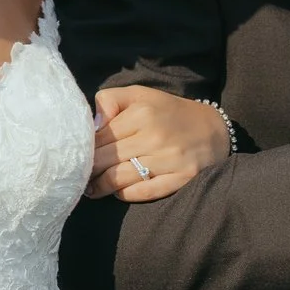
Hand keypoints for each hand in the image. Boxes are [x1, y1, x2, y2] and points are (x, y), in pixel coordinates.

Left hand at [88, 86, 231, 201]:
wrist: (214, 130)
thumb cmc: (168, 112)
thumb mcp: (139, 95)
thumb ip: (109, 101)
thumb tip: (90, 125)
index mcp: (141, 113)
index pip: (98, 138)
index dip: (83, 150)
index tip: (75, 156)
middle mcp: (155, 136)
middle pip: (105, 160)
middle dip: (88, 170)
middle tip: (78, 175)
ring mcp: (170, 160)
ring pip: (119, 179)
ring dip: (100, 187)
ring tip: (92, 188)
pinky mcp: (182, 179)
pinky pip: (143, 192)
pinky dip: (125, 194)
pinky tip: (118, 192)